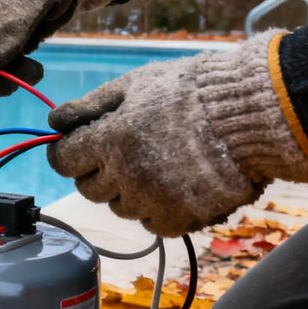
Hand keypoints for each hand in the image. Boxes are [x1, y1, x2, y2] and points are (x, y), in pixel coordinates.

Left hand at [46, 31, 307, 236]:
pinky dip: (155, 209)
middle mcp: (127, 176)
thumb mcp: (134, 84)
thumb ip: (90, 105)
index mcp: (110, 140)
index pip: (64, 161)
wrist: (253, 113)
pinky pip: (152, 224)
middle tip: (119, 150)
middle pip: (89, 188)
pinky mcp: (182, 218)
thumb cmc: (191, 90)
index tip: (76, 146)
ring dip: (126, 190)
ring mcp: (155, 201)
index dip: (66, 153)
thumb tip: (54, 120)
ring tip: (153, 163)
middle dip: (96, 170)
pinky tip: (171, 185)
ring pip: (119, 207)